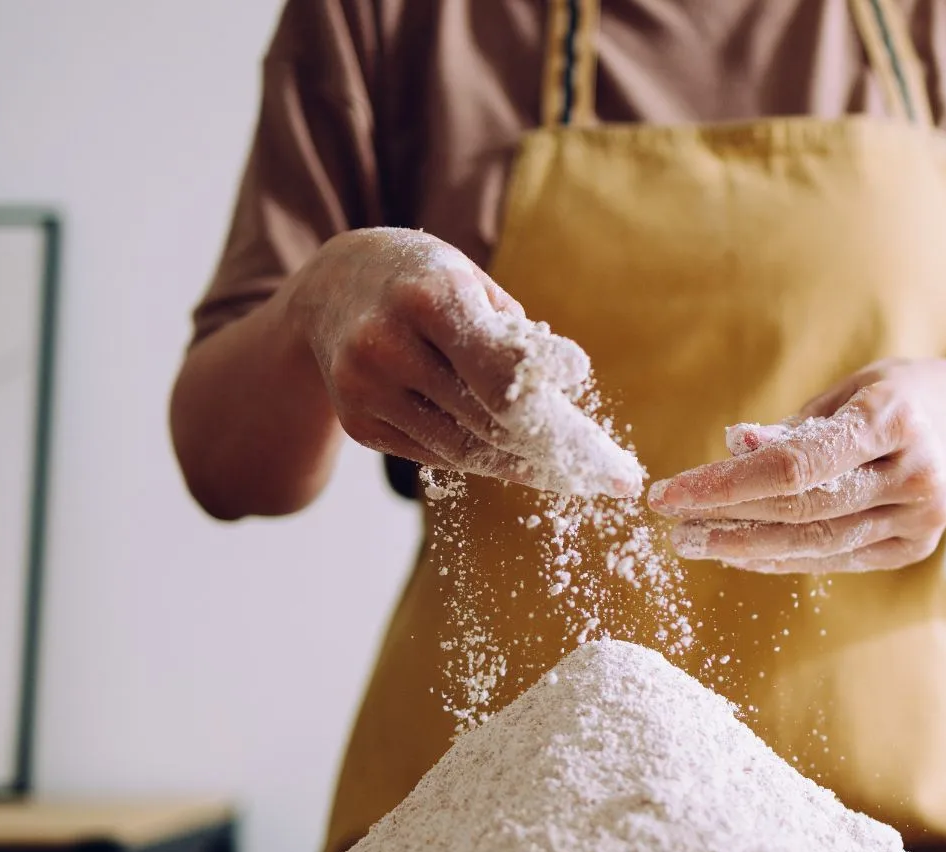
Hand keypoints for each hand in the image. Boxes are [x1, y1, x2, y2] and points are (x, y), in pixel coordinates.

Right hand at [288, 228, 638, 496]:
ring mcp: (366, 390)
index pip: (502, 372)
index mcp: (429, 297)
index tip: (601, 440)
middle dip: (557, 451)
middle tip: (612, 475)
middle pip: (491, 421)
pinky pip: (437, 456)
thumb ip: (516, 337)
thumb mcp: (473, 282)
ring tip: (575, 475)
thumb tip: (564, 388)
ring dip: (525, 464)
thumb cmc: (427, 282)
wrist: (332, 289)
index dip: (554, 407)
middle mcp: (388, 345)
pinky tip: (514, 458)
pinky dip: (480, 457)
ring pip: (465, 450)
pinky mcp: (359, 424)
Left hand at [649, 358, 945, 572]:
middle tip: (673, 523)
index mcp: (895, 417)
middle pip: (802, 509)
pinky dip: (783, 558)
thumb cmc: (895, 399)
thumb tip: (733, 448)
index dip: (726, 483)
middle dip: (727, 518)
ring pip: (817, 543)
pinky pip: (835, 559)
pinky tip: (740, 553)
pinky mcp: (914, 548)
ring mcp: (921, 519)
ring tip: (695, 542)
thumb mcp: (847, 391)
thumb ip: (792, 428)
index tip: (670, 492)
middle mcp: (915, 473)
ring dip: (746, 547)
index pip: (796, 464)